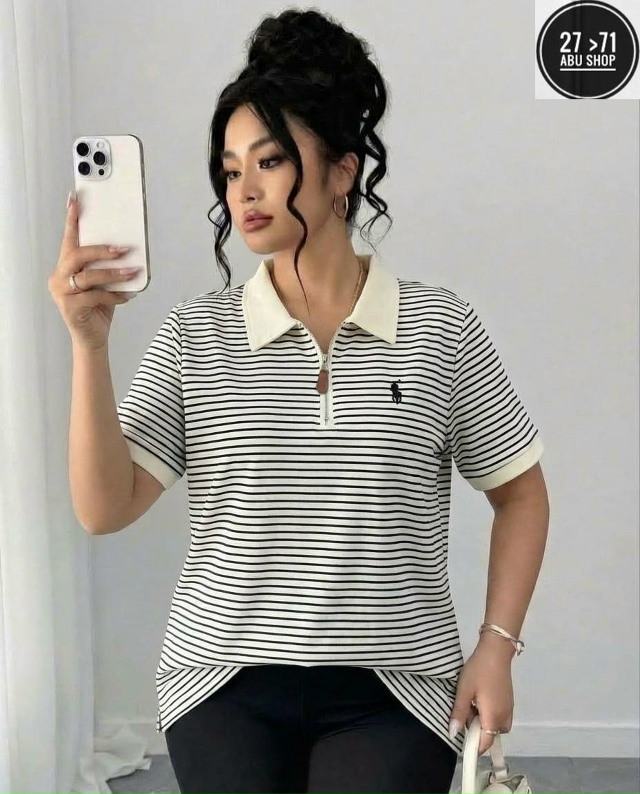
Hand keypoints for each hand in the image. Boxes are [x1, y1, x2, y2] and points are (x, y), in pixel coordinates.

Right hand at [48, 193, 137, 350]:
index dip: (71, 220)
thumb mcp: (102, 284)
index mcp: (65, 267)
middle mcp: (59, 278)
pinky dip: (114, 295)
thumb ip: (106, 268)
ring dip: (113, 273)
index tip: (75, 201)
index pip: (68, 240)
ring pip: (89, 276)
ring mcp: (62, 293)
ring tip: (132, 272)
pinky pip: (96, 296)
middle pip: (77, 255)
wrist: (92, 339)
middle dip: (101, 250)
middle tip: (123, 249)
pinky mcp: (71, 308)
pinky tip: (127, 295)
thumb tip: (128, 251)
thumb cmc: (97, 309)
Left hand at [448, 638, 514, 755]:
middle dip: (477, 729)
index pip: (485, 743)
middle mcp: (505, 716)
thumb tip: (453, 734)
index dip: (473, 747)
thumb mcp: (464, 690)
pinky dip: (488, 713)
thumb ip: (459, 713)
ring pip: (494, 725)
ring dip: (482, 720)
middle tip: (466, 709)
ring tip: (472, 701)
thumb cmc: (479, 670)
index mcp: (493, 717)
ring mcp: (509, 708)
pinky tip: (479, 697)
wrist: (496, 651)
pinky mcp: (509, 701)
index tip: (461, 743)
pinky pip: (498, 716)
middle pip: (490, 735)